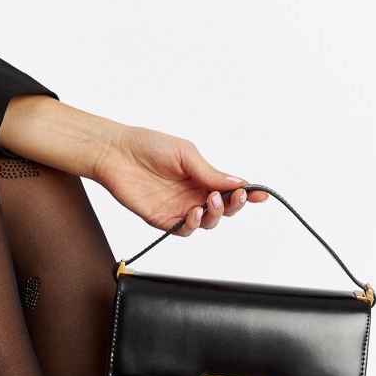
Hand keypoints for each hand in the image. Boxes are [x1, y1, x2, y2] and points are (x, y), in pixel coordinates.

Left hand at [92, 125, 267, 235]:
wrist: (115, 154)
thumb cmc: (147, 146)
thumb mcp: (186, 154)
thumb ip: (210, 173)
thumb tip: (238, 182)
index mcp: (202, 176)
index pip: (230, 188)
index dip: (247, 193)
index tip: (260, 195)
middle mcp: (193, 194)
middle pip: (223, 209)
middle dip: (234, 205)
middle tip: (233, 197)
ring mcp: (179, 208)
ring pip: (208, 222)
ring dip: (215, 214)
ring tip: (210, 202)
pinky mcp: (163, 219)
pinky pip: (185, 230)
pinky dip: (193, 224)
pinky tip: (194, 213)